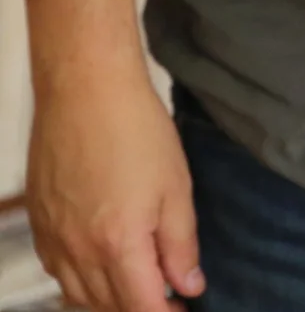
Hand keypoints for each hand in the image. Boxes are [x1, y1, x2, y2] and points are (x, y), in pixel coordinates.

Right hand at [27, 68, 202, 310]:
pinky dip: (80, 283)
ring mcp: (52, 239)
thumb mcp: (176, 188)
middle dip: (138, 311)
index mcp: (118, 244)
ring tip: (138, 289)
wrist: (85, 92)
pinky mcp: (37, 224)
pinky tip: (101, 270)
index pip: (140, 306)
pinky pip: (57, 272)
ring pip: (77, 295)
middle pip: (106, 307)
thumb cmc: (137, 132)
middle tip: (168, 301)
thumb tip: (188, 286)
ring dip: (108, 302)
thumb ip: (180, 244)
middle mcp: (78, 251)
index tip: (184, 311)